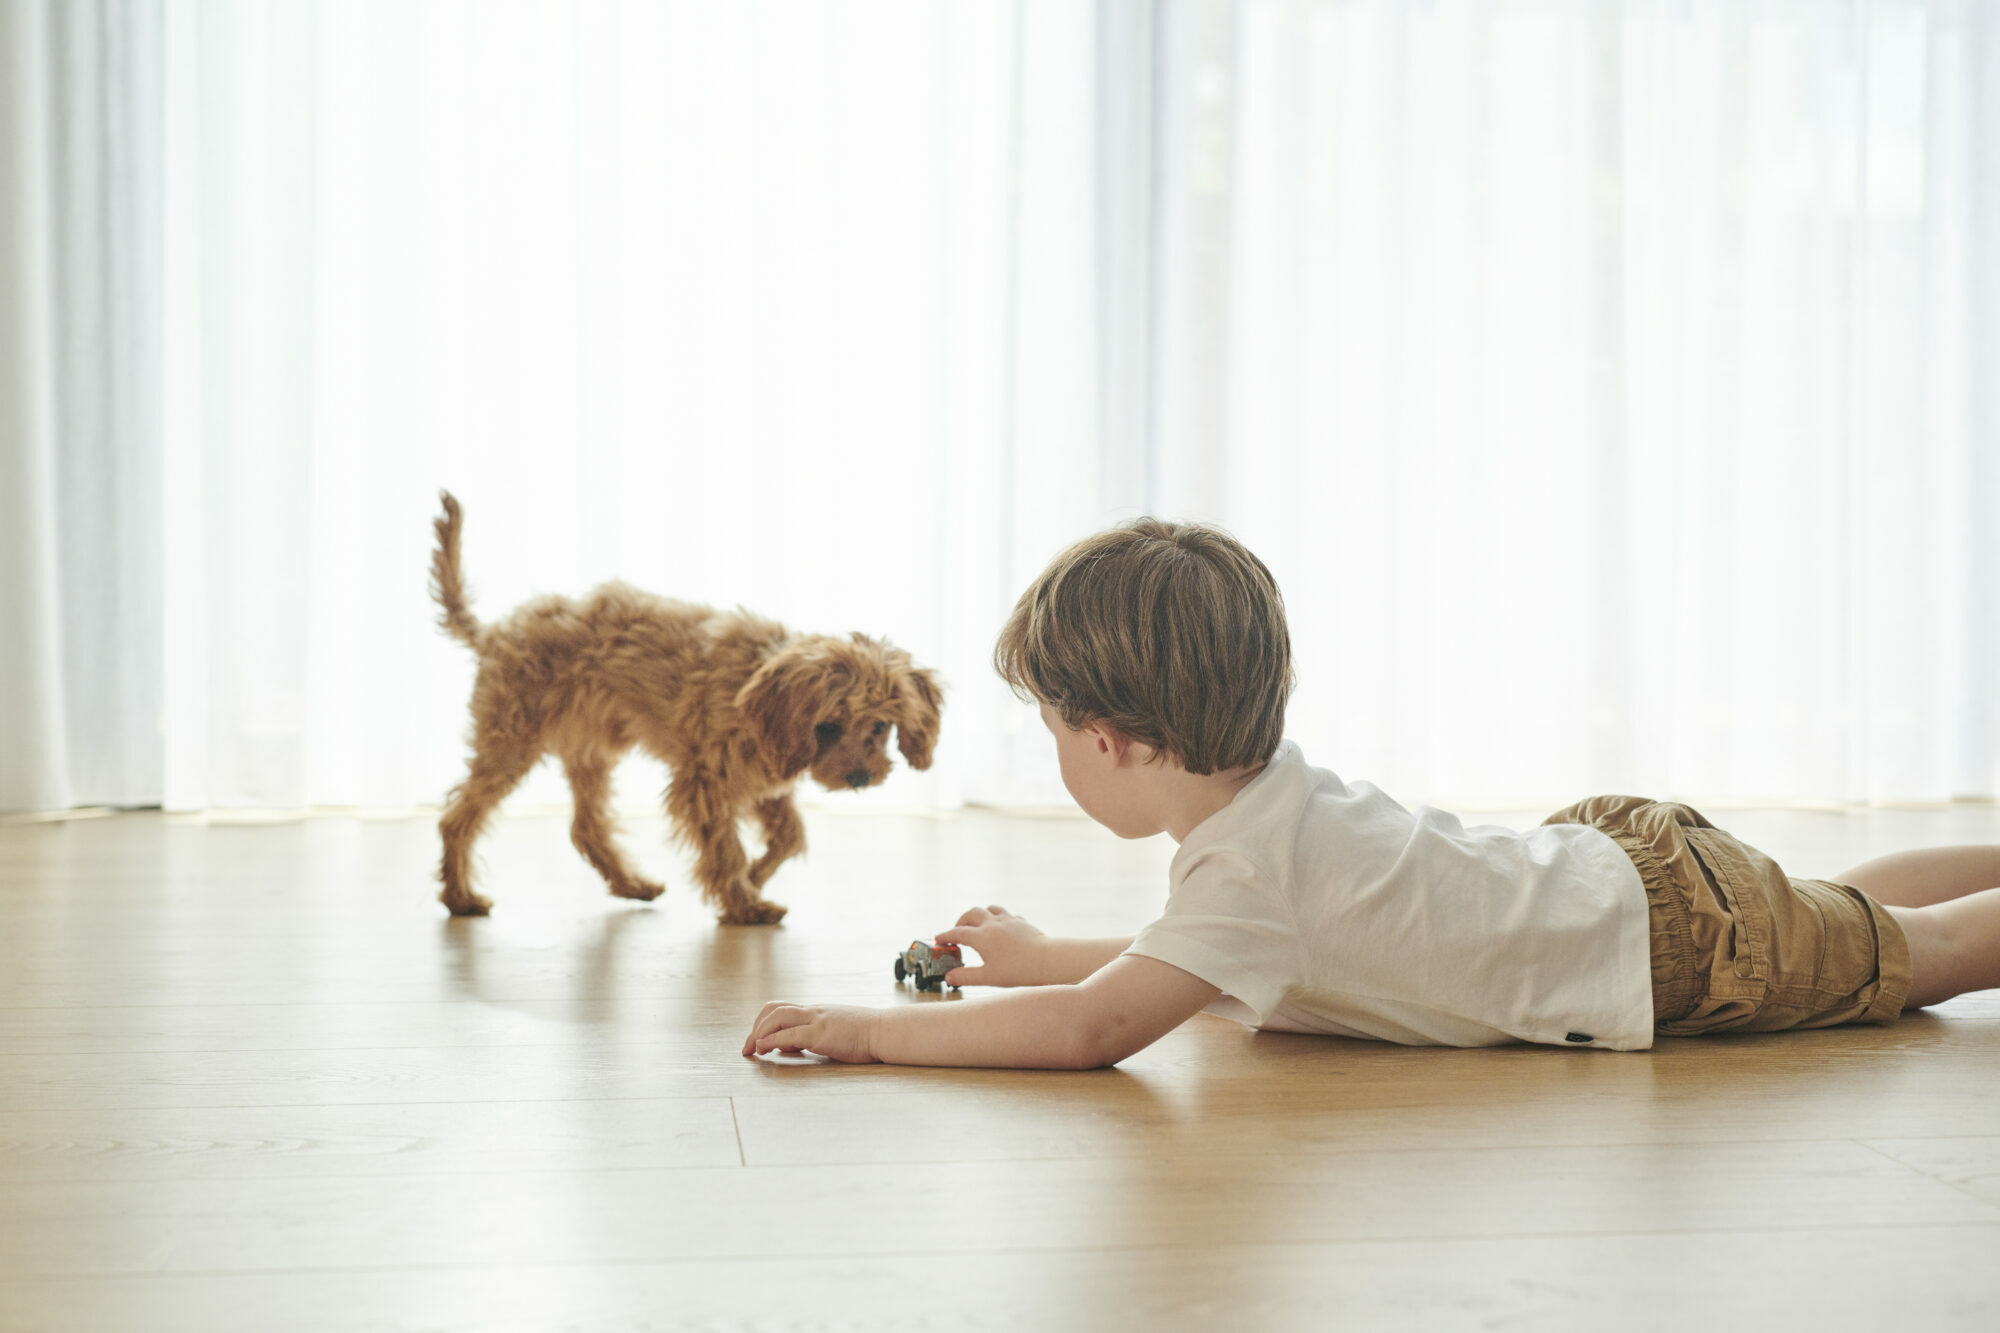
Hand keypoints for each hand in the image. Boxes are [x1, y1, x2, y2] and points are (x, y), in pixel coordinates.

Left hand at [742, 1002, 880, 1062]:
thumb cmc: (864, 1035)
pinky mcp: (821, 1034)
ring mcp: (817, 1020)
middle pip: (773, 1008)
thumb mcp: (832, 1033)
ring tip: (753, 1049)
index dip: (763, 1024)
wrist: (884, 1031)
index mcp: (815, 1012)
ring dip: (759, 1032)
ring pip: (777, 1016)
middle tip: (747, 1048)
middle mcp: (813, 1012)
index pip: (781, 1009)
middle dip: (755, 1028)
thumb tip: (784, 1047)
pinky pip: (789, 1034)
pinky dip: (772, 1040)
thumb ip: (808, 1037)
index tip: (755, 1042)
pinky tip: (765, 1049)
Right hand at [934, 904, 1049, 987]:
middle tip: (957, 931)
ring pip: (989, 908)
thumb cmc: (1018, 970)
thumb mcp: (987, 977)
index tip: (939, 939)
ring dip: (980, 914)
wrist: (1046, 960)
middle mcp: (993, 923)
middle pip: (971, 914)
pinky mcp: (1021, 921)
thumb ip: (966, 977)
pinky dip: (998, 918)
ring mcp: (1008, 920)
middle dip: (961, 921)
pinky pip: (1006, 914)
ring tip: (977, 925)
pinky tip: (1001, 927)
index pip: (957, 933)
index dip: (945, 935)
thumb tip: (949, 977)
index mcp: (981, 936)